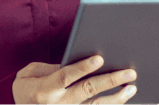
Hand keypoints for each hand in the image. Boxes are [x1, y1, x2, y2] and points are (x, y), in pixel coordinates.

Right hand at [12, 56, 136, 103]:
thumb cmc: (27, 88)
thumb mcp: (30, 74)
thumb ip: (51, 68)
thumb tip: (77, 61)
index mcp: (44, 90)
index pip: (66, 76)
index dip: (82, 67)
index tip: (100, 58)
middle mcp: (58, 104)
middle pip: (88, 91)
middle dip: (110, 80)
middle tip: (130, 72)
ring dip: (116, 98)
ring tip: (131, 87)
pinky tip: (123, 100)